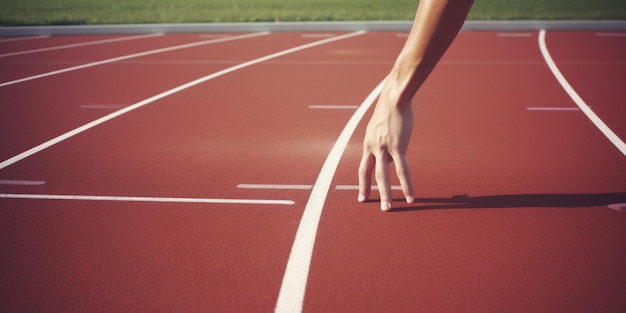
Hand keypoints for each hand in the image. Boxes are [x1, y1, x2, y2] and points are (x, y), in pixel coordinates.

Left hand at [358, 87, 414, 210]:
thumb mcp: (380, 128)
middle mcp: (373, 148)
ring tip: (388, 208)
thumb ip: (383, 142)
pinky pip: (402, 169)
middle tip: (373, 207)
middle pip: (370, 174)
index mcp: (368, 144)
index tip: (362, 196)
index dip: (363, 183)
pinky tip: (410, 194)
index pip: (364, 168)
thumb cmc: (390, 110)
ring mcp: (384, 148)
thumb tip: (391, 153)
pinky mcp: (398, 147)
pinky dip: (406, 184)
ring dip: (386, 194)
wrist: (394, 98)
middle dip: (371, 192)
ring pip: (384, 176)